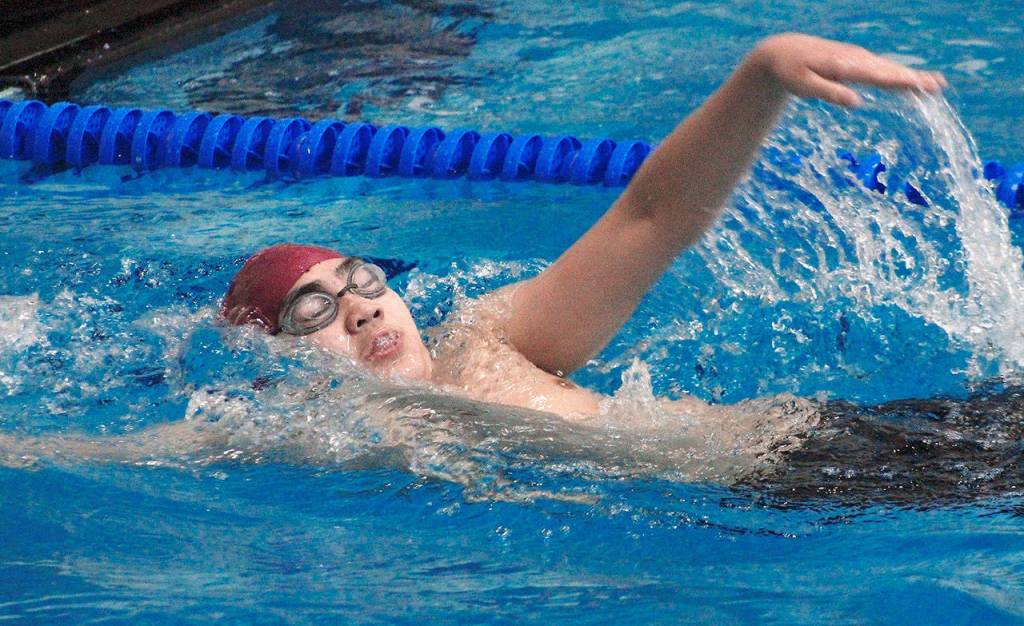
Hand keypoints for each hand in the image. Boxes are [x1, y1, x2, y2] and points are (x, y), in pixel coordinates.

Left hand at [751, 33, 946, 106]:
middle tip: (937, 87)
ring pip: (889, 68)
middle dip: (914, 79)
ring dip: (912, 76)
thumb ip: (829, 93)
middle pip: (889, 70)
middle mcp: (855, 59)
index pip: (876, 75)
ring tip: (935, 85)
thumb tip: (856, 102)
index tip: (918, 85)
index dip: (898, 81)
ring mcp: (858, 58)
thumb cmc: (791, 71)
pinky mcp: (857, 61)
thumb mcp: (803, 86)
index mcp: (844, 65)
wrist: (784, 51)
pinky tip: (912, 81)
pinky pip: (882, 68)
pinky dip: (899, 74)